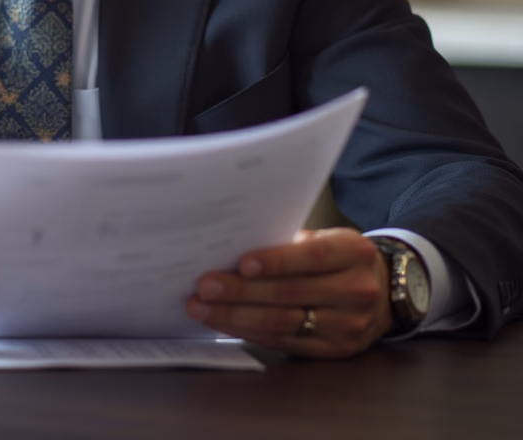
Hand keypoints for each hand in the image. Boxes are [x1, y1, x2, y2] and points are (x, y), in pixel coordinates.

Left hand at [186, 227, 393, 357]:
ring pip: (283, 323)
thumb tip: (233, 245)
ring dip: (236, 316)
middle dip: (241, 292)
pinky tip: (225, 323)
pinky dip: (250, 333)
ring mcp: (348, 326)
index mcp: (353, 254)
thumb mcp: (327, 237)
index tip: (241, 264)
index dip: (275, 262)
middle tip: (205, 287)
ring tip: (203, 308)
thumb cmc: (341, 257)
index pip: (311, 258)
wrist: (383, 292)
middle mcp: (355, 291)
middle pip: (290, 294)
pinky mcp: (335, 350)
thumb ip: (289, 241)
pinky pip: (285, 342)